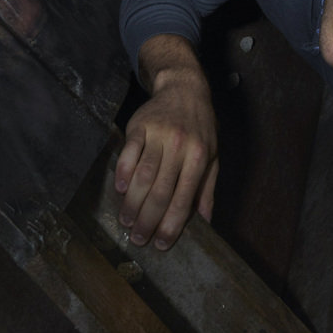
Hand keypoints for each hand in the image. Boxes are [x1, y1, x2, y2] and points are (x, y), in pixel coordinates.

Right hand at [115, 60, 218, 249]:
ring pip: (142, 176)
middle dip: (148, 220)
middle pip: (160, 191)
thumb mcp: (213, 156)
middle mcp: (179, 146)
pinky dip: (122, 173)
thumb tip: (205, 223)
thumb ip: (207, 189)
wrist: (185, 88)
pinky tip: (118, 189)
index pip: (183, 199)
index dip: (171, 225)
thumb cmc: (201, 127)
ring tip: (126, 221)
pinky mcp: (139, 125)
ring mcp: (158, 135)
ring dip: (132, 203)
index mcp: (199, 157)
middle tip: (138, 239)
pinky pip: (128, 153)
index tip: (161, 244)